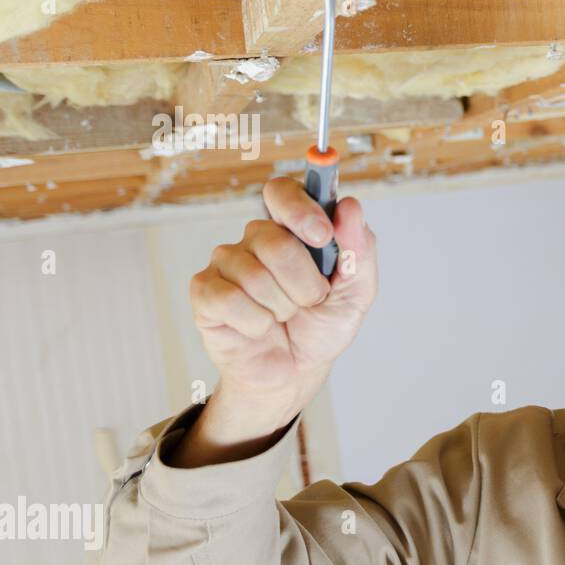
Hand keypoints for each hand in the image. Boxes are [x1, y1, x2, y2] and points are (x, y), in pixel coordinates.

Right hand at [188, 177, 377, 437]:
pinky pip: (230, 300)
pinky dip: (256, 323)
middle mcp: (256, 239)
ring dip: (283, 308)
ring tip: (284, 317)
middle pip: (275, 242)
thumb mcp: (356, 292)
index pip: (282, 192)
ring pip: (255, 276)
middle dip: (304, 284)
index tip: (322, 235)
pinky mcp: (205, 292)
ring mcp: (227, 263)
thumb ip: (359, 250)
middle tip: (310, 302)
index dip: (299, 208)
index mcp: (292, 229)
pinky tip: (258, 328)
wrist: (295, 372)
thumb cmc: (321, 326)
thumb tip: (351, 207)